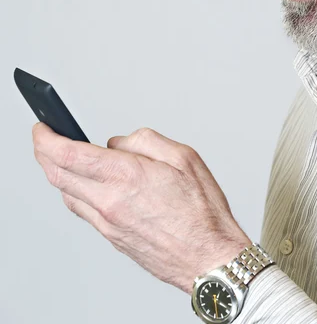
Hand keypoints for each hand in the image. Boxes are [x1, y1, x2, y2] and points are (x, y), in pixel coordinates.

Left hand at [32, 122, 250, 293]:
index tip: (43, 127)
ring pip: (66, 193)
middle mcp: (110, 201)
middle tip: (45, 137)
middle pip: (57, 174)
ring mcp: (107, 223)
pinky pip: (81, 209)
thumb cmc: (202, 210)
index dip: (47, 138)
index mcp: (127, 177)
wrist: (207, 256)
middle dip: (44, 152)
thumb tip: (119, 142)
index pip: (69, 154)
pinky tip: (87, 183)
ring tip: (66, 157)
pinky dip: (75, 191)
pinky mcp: (111, 237)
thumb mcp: (184, 157)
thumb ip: (146, 141)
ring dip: (58, 172)